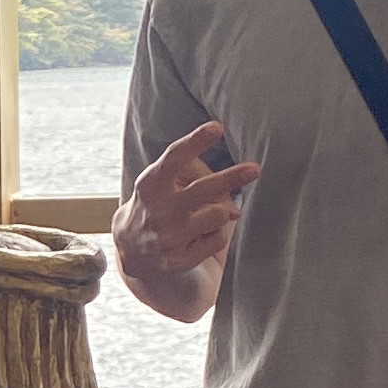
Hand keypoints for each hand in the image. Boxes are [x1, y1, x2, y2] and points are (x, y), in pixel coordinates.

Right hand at [116, 123, 261, 316]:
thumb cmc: (157, 204)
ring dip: (221, 212)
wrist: (131, 250)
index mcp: (150, 184)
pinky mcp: (178, 261)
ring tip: (206, 215)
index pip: (174, 158)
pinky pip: (217, 240)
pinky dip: (215, 236)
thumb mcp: (163, 182)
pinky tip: (199, 237)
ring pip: (218, 215)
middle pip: (203, 189)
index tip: (217, 127)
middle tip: (255, 168)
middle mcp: (157, 210)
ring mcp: (167, 238)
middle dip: (231, 177)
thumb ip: (194, 178)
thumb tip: (234, 209)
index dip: (196, 141)